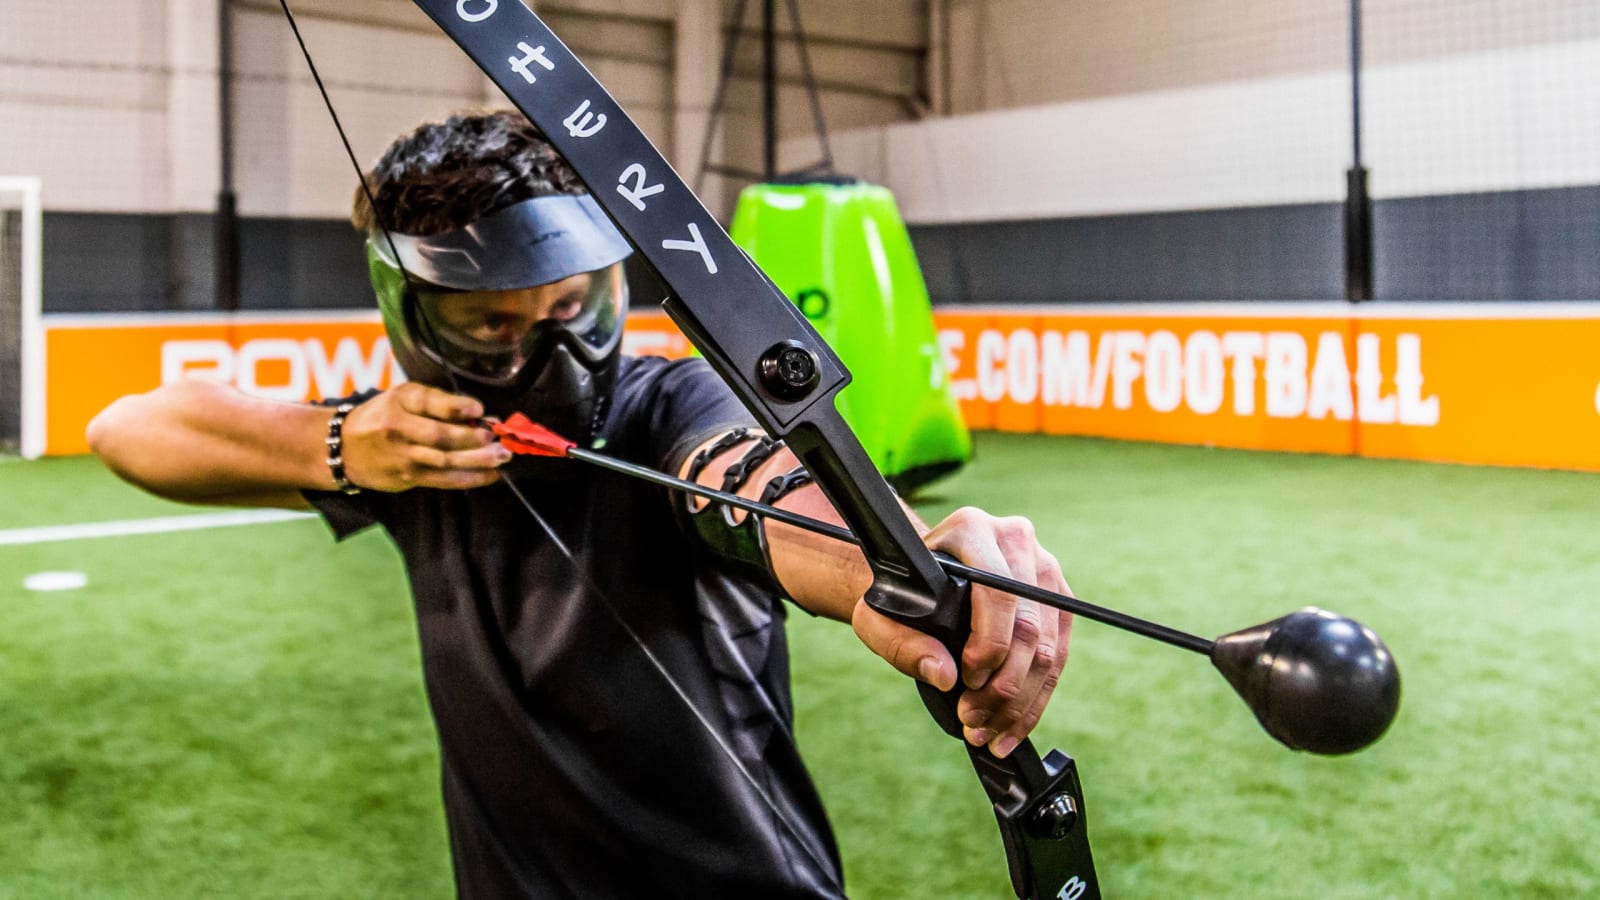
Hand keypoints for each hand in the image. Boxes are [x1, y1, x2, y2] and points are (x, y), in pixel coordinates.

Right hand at [339, 383, 509, 491]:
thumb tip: (477, 412)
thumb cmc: (381, 416)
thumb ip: (437, 402)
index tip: (479, 409)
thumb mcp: (402, 397)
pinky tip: (490, 476)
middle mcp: (398, 428)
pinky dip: (468, 479)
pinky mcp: (407, 477)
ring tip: (502, 457)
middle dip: (474, 438)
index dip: (456, 407)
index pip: (429, 402)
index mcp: (400, 402)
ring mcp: (403, 456)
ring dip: (478, 460)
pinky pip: (443, 480)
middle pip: (441, 436)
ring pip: (445, 460)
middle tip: (499, 438)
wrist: (342, 447)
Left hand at [851, 507, 1071, 757]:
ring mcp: (1043, 568)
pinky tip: (1013, 727)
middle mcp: (1016, 539)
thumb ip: (901, 644)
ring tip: (989, 733)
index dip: (989, 646)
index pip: (998, 592)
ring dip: (1021, 702)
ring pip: (1050, 648)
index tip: (965, 683)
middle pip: (1029, 626)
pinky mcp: (1058, 598)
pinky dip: (1036, 699)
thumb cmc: (898, 595)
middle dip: (1003, 687)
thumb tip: (944, 676)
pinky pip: (1059, 656)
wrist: (921, 583)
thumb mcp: (879, 616)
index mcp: (972, 529)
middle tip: (973, 721)